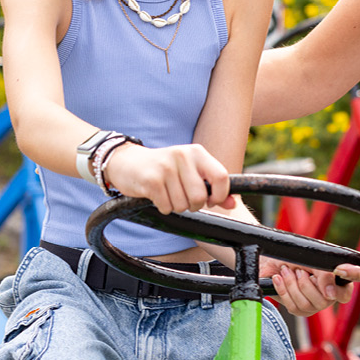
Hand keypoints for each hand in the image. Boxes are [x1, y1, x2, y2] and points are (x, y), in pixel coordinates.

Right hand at [105, 142, 236, 213]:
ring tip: (168, 194)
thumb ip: (213, 186)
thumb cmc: (163, 169)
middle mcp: (183, 156)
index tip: (211, 200)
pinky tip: (157, 196)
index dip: (219, 195)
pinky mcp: (152, 180)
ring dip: (176, 206)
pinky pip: (167, 207)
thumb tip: (233, 204)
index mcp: (197, 152)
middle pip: (200, 197)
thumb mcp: (190, 171)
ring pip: (183, 205)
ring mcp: (166, 168)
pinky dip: (163, 207)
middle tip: (183, 198)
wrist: (126, 162)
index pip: (221, 177)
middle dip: (193, 205)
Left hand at [263, 259, 352, 316]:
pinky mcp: (298, 310)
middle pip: (322, 302)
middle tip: (298, 270)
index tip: (317, 278)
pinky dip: (283, 290)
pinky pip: (292, 307)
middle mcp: (326, 297)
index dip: (336, 291)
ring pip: (305, 305)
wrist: (273, 259)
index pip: (344, 294)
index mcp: (335, 282)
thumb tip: (330, 295)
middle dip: (305, 284)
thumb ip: (325, 275)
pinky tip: (278, 278)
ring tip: (286, 270)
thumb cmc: (295, 256)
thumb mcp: (312, 261)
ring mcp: (313, 305)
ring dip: (291, 284)